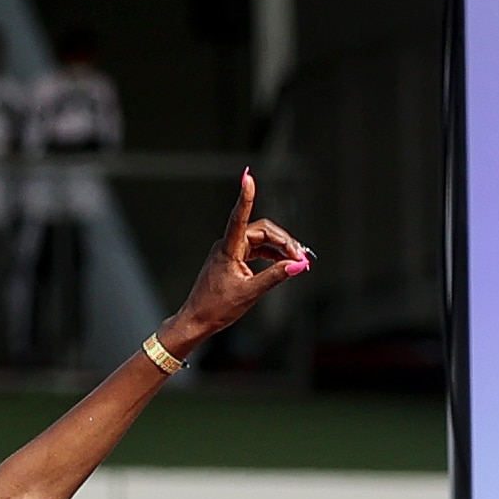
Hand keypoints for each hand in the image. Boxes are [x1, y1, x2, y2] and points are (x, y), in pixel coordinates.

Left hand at [162, 171, 310, 354]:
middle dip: (284, 241)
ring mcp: (230, 251)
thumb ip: (275, 277)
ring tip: (298, 262)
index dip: (246, 197)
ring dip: (280, 248)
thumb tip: (297, 266)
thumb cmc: (216, 308)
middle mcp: (228, 245)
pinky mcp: (232, 259)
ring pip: (261, 240)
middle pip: (262, 231)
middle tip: (302, 258)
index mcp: (228, 249)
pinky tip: (284, 264)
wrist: (197, 320)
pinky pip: (256, 250)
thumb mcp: (250, 293)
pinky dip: (272, 255)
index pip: (238, 217)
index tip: (248, 177)